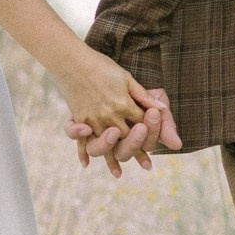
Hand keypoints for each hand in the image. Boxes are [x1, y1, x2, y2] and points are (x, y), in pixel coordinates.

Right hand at [64, 61, 180, 176]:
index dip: (151, 136)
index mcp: (124, 104)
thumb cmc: (102, 66)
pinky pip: (81, 140)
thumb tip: (161, 108)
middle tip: (147, 165)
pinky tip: (86, 164)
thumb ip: (143, 95)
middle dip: (136, 151)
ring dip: (112, 160)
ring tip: (119, 174)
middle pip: (126, 139)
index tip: (156, 149)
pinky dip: (82, 153)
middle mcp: (110, 115)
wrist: (73, 61)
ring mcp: (93, 119)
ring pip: (106, 145)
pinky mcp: (79, 119)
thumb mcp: (126, 78)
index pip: (141, 124)